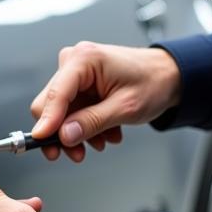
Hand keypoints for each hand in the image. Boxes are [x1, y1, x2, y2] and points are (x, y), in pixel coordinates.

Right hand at [30, 42, 180, 162]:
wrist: (169, 76)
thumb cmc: (153, 82)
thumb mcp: (125, 108)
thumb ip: (92, 122)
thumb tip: (65, 135)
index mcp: (84, 59)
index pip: (55, 94)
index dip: (46, 121)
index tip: (41, 141)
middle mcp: (75, 61)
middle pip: (51, 103)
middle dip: (63, 132)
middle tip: (76, 153)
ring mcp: (76, 73)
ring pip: (60, 112)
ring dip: (78, 132)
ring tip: (101, 141)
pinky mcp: (80, 84)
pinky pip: (71, 111)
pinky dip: (85, 125)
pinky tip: (104, 132)